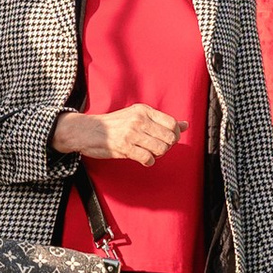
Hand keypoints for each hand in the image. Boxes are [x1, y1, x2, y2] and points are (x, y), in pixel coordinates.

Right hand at [50, 103, 183, 167]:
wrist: (87, 131)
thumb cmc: (113, 125)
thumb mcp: (137, 116)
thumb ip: (161, 121)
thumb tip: (186, 125)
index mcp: (143, 110)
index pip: (172, 124)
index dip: (175, 135)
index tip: (168, 140)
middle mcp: (139, 120)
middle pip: (170, 138)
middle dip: (167, 147)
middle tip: (157, 148)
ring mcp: (132, 133)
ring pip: (161, 149)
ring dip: (157, 155)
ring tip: (149, 153)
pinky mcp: (124, 147)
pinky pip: (147, 158)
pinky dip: (148, 161)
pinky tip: (142, 158)